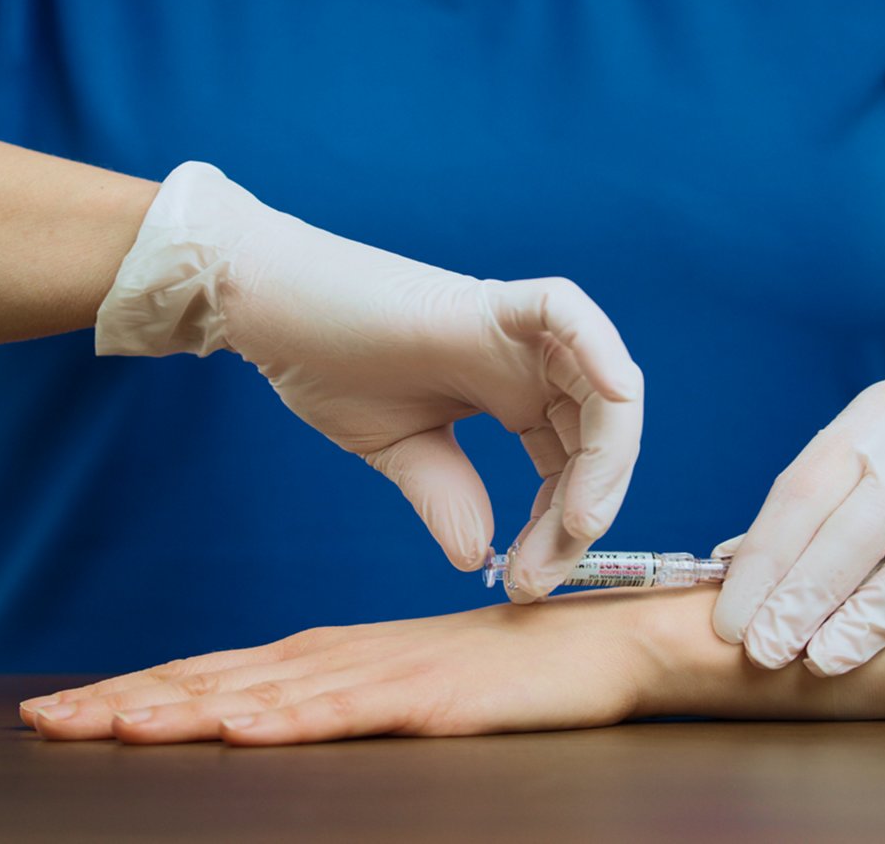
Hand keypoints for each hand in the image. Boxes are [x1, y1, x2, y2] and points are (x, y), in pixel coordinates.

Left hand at [20, 591, 677, 744]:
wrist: (586, 648)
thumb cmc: (497, 670)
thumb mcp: (402, 683)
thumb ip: (338, 695)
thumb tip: (266, 715)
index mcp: (330, 653)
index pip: (216, 671)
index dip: (139, 689)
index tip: (64, 707)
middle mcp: (341, 657)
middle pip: (219, 680)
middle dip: (130, 700)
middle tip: (48, 719)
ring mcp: (383, 675)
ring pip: (266, 696)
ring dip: (186, 709)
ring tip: (111, 725)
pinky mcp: (428, 700)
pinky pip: (348, 712)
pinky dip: (289, 719)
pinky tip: (242, 728)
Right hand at [95, 162, 641, 581]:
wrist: (271, 314)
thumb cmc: (331, 369)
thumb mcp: (402, 452)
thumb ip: (448, 497)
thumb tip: (477, 558)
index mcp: (515, 397)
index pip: (572, 467)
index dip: (561, 528)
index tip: (523, 581)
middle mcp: (530, 366)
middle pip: (600, 438)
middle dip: (586, 512)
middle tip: (538, 575)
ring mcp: (517, 334)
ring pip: (605, 390)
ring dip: (606, 461)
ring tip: (577, 525)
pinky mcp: (492, 303)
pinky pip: (568, 314)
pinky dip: (601, 351)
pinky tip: (613, 400)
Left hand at [711, 378, 884, 675]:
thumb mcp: (863, 462)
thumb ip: (805, 513)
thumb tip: (724, 568)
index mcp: (871, 419)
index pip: (802, 493)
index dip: (763, 563)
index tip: (731, 624)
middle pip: (858, 523)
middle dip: (805, 594)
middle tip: (767, 651)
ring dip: (872, 614)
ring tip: (827, 660)